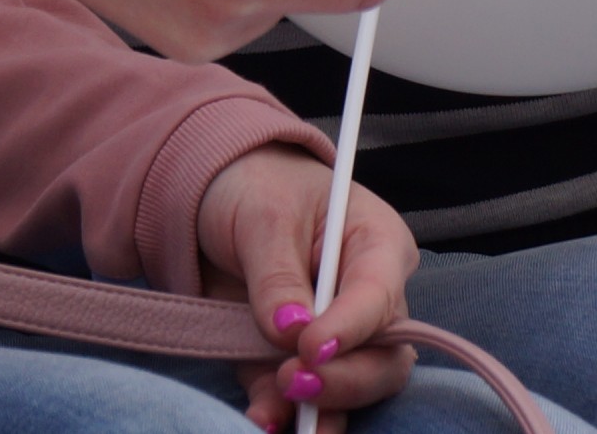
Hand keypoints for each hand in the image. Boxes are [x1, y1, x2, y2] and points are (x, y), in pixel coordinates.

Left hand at [199, 147, 421, 430]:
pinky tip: (260, 421)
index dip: (351, 328)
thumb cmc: (258, 186)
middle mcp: (367, 301)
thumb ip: (278, 273)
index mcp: (377, 246)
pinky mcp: (295, 363)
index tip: (311, 347)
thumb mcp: (264, 213)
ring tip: (274, 419)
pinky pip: (297, 400)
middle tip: (295, 380)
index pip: (379, 296)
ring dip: (317, 412)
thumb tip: (289, 332)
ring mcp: (335, 338)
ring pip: (349, 391)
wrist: (214, 198)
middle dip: (345, 380)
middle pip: (383, 358)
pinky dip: (279, 413)